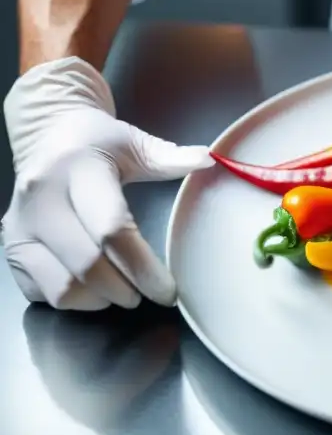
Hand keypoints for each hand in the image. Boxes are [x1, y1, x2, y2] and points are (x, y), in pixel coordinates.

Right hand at [2, 57, 212, 309]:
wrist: (46, 135)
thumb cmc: (96, 143)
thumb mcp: (133, 142)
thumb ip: (170, 156)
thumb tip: (208, 160)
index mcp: (76, 172)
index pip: (112, 230)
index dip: (144, 267)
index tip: (169, 290)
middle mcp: (40, 200)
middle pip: (87, 266)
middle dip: (126, 289)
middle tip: (150, 293)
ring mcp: (20, 227)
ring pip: (61, 287)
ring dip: (100, 299)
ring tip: (124, 290)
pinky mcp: (11, 247)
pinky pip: (41, 292)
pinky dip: (73, 299)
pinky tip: (94, 287)